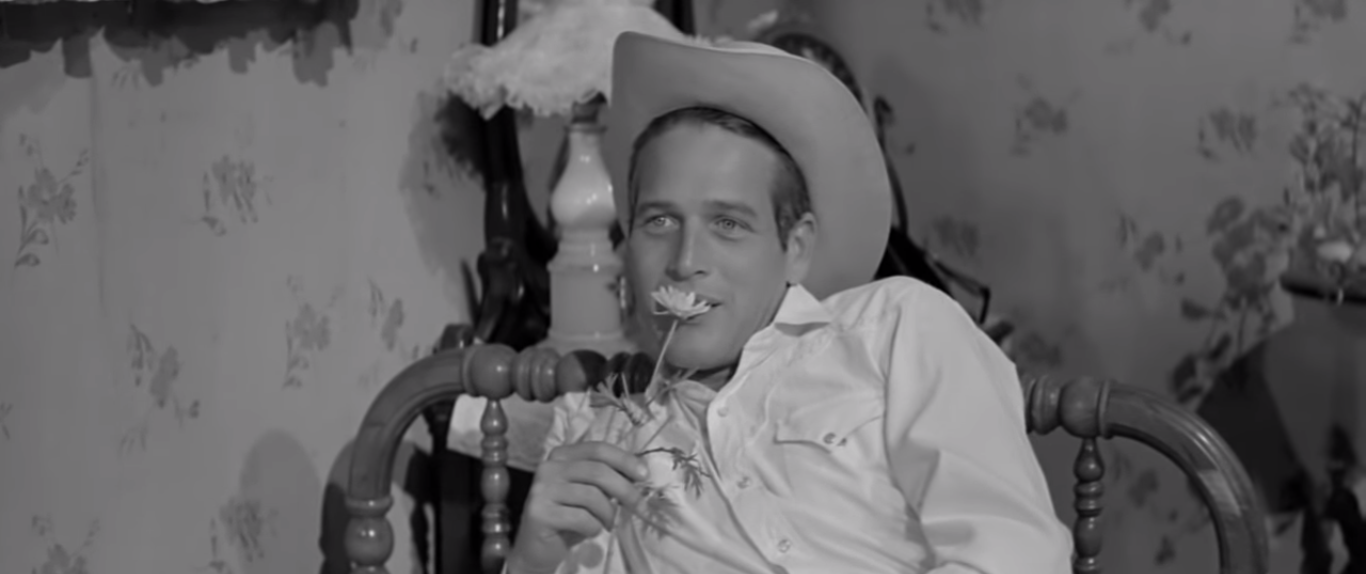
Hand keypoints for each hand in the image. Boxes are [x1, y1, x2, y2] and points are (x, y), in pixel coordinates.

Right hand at [507, 441, 648, 573]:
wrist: (537, 547)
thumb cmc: (568, 517)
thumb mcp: (588, 493)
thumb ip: (605, 480)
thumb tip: (639, 474)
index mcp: (561, 455)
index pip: (598, 449)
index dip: (624, 460)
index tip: (644, 475)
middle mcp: (548, 467)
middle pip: (598, 471)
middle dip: (625, 490)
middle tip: (638, 506)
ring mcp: (541, 489)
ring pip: (592, 496)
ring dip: (609, 514)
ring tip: (608, 523)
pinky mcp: (539, 513)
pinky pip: (582, 518)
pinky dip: (594, 527)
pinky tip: (590, 531)